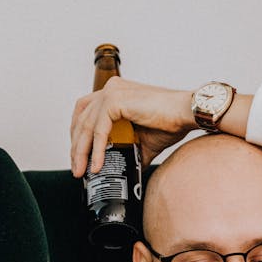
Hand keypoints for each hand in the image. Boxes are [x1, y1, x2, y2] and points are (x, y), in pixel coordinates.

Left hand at [70, 77, 193, 175]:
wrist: (185, 114)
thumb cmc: (169, 123)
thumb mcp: (142, 142)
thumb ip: (129, 152)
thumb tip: (124, 173)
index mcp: (114, 93)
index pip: (85, 112)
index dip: (78, 134)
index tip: (78, 155)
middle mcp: (110, 88)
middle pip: (81, 118)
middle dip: (76, 146)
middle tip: (77, 169)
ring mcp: (112, 92)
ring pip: (87, 125)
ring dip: (81, 150)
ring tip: (82, 171)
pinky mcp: (116, 100)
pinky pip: (99, 129)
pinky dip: (96, 149)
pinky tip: (97, 165)